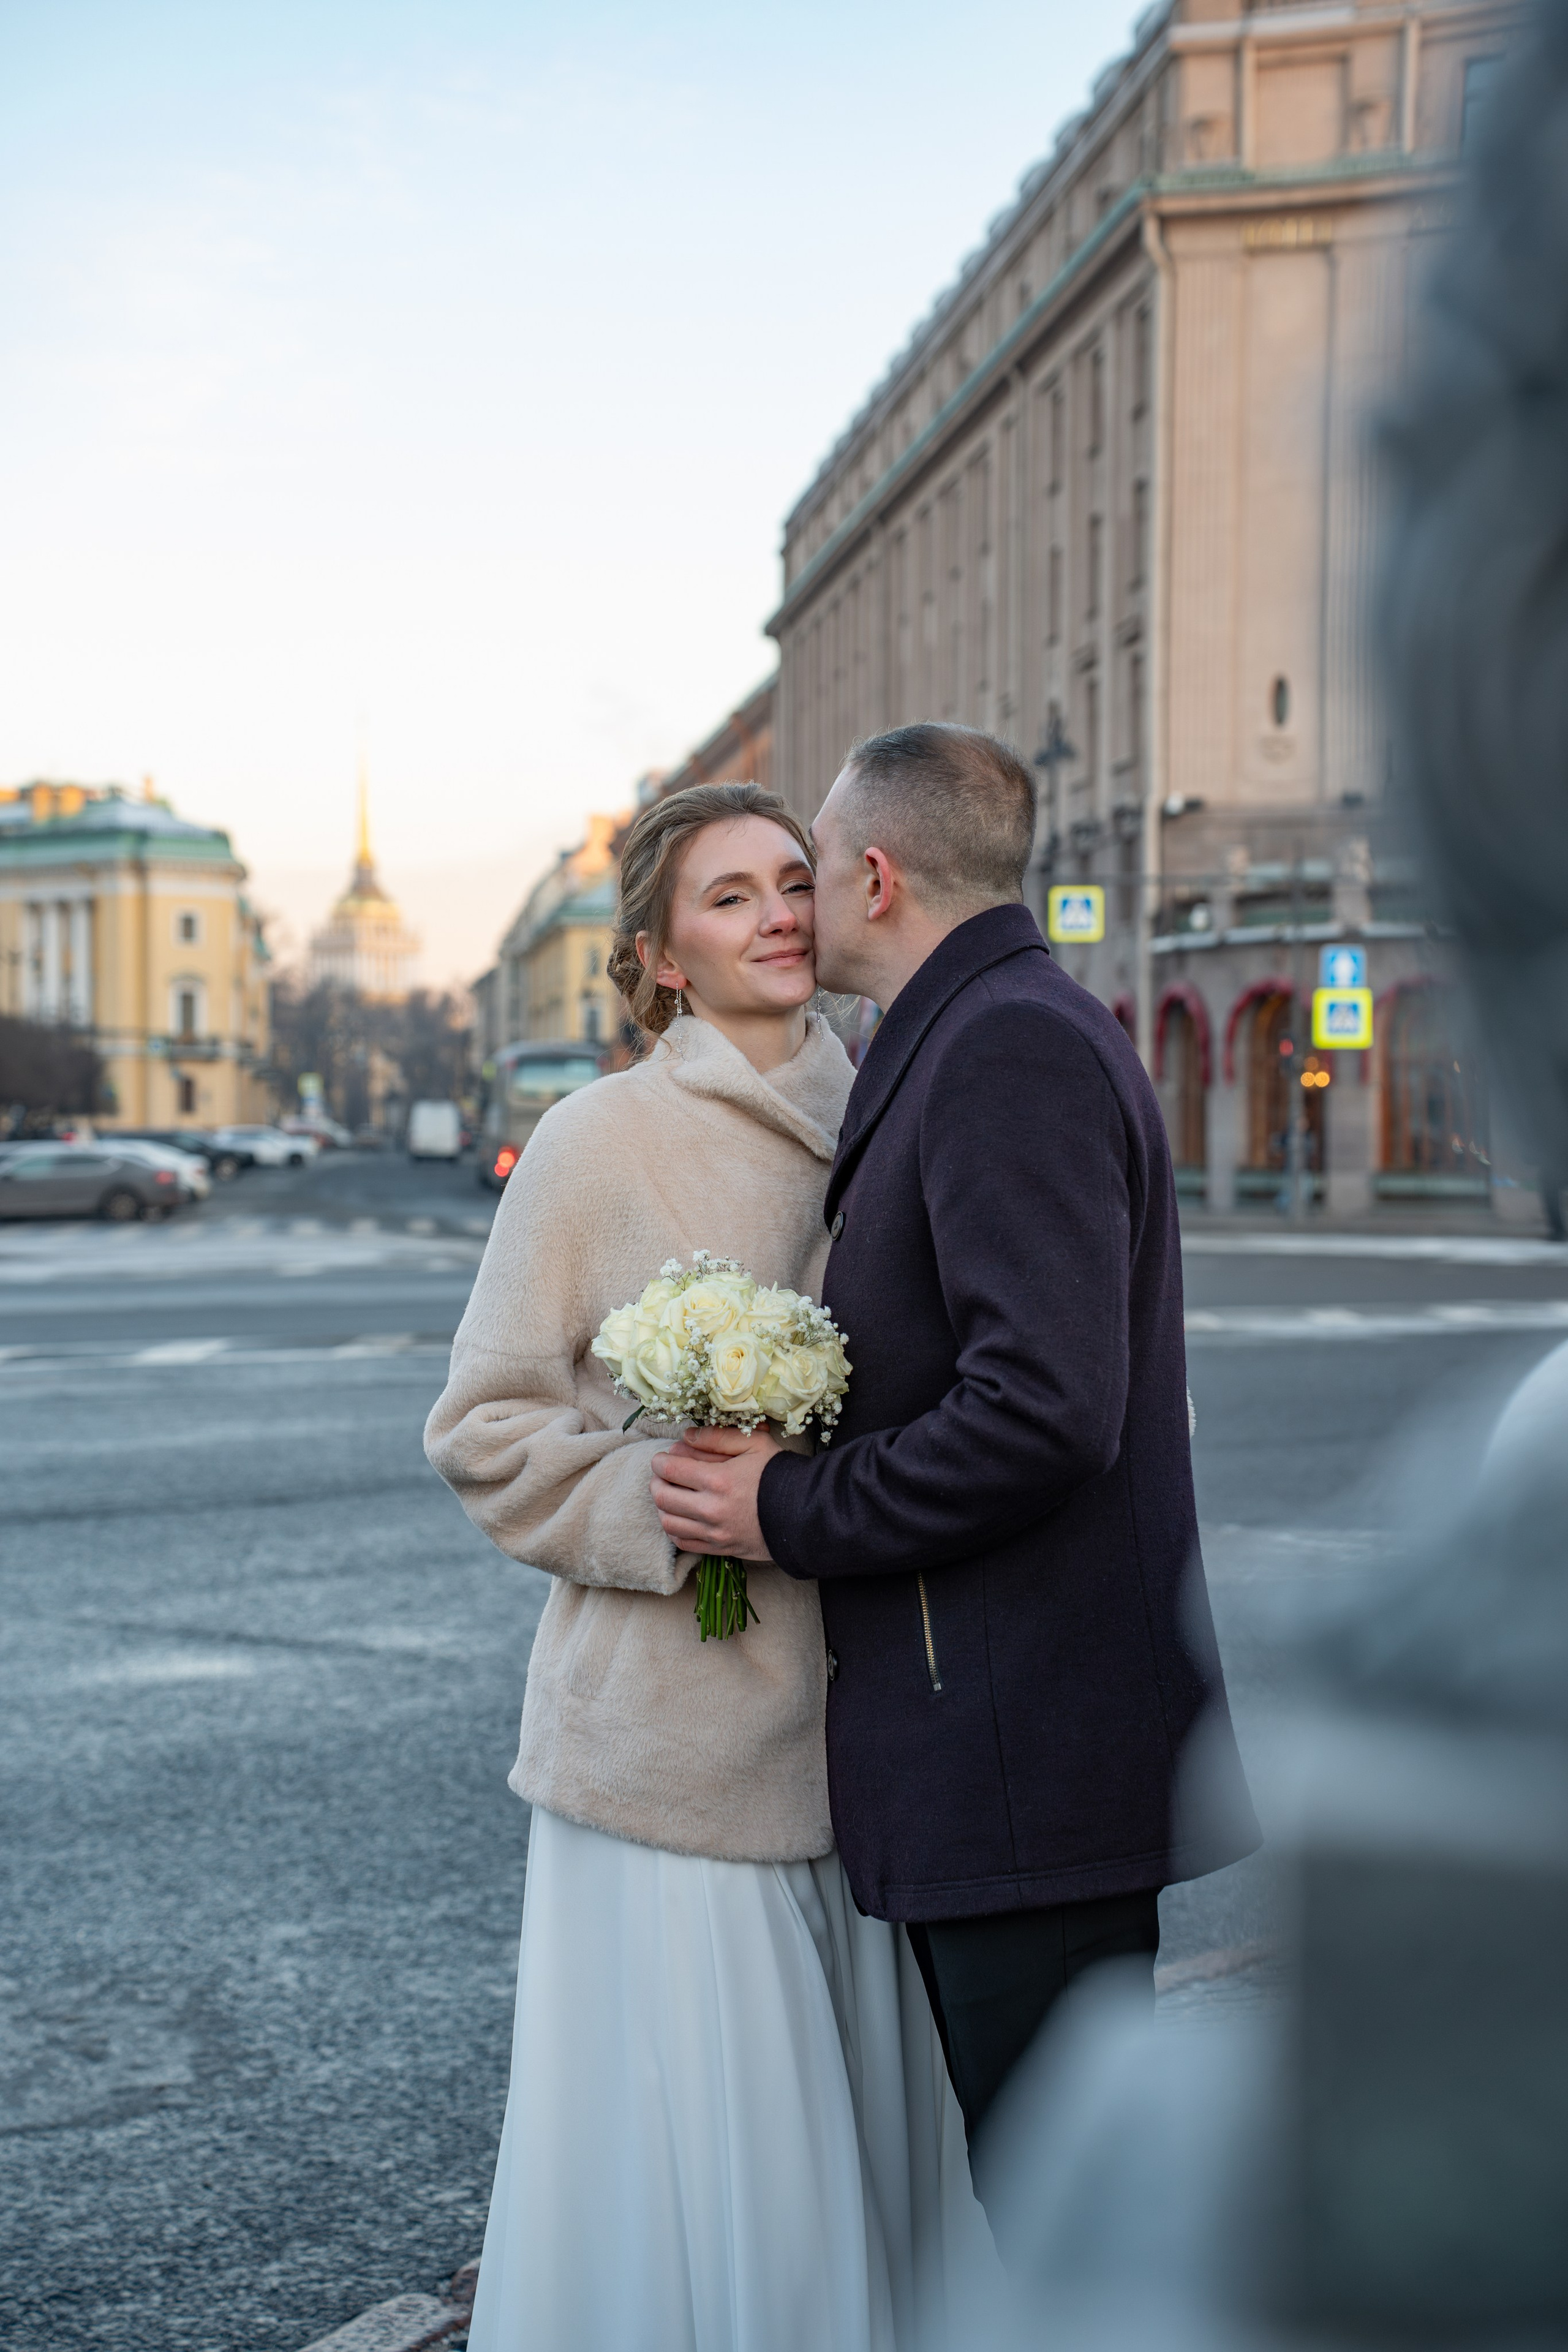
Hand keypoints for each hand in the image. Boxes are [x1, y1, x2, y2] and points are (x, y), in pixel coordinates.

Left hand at [650, 1425, 778, 1560]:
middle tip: (662, 1474)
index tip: (662, 1458)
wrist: (805, 1511)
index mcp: (718, 1480)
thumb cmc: (779, 1473)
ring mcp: (714, 1532)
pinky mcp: (720, 1548)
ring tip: (669, 1495)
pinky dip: (673, 1529)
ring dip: (662, 1506)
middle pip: (663, 1496)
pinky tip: (680, 1517)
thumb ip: (718, 1437)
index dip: (660, 1461)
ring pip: (668, 1522)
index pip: (671, 1469)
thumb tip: (686, 1436)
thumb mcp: (754, 1443)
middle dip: (656, 1482)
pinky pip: (683, 1543)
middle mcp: (711, 1509)